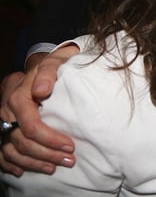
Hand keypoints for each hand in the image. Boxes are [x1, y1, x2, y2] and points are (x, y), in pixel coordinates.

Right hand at [0, 46, 79, 174]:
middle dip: (47, 154)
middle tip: (70, 160)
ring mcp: (5, 123)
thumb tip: (41, 90)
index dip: (50, 138)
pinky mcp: (6, 130)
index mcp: (19, 98)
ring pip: (13, 151)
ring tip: (55, 167)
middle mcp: (8, 113)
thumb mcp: (55, 61)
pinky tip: (24, 171)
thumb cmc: (55, 65)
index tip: (70, 145)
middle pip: (23, 142)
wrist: (45, 66)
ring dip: (34, 163)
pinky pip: (3, 153)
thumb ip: (49, 72)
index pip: (31, 126)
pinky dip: (12, 165)